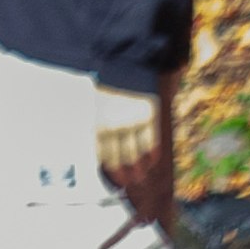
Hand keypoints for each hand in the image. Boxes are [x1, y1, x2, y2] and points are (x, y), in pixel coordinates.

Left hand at [96, 89, 173, 220]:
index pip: (106, 156)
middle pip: (123, 159)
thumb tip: (106, 159)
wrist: (121, 65)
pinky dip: (152, 153)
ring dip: (141, 168)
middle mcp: (115, 125)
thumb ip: (102, 132)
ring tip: (142, 177)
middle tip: (132, 184)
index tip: (119, 182)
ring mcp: (132, 121)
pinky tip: (152, 161)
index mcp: (99, 123)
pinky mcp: (148, 115)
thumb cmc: (107, 90)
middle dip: (128, 175)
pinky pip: (152, 140)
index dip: (114, 172)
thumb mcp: (97, 110)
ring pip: (139, 153)